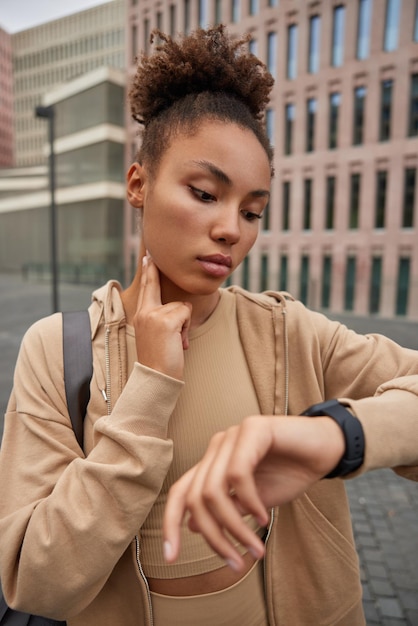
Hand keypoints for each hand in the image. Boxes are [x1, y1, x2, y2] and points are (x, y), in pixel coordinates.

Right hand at [133, 255, 191, 379]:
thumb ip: (164, 318)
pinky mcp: (165, 320)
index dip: (148, 271)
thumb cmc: (161, 360)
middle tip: (150, 254)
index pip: (147, 288)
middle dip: (152, 269)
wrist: (156, 378)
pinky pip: (186, 313)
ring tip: (175, 342)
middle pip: (154, 284)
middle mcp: (144, 312)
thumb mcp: (158, 335)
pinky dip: (187, 329)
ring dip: (184, 324)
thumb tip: (182, 308)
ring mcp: (153, 315)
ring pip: (181, 306)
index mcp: (141, 315)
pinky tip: (178, 343)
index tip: (148, 256)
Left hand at [163, 415, 344, 570]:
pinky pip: (238, 474)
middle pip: (196, 498)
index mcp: (214, 462)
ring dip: (234, 527)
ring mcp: (233, 435)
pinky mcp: (253, 428)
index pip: (181, 492)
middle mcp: (218, 446)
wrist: (326, 449)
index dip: (170, 524)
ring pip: (213, 489)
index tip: (170, 558)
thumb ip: (228, 510)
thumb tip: (192, 526)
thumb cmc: (291, 472)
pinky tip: (264, 516)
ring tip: (255, 547)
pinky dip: (249, 502)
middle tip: (236, 562)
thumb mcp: (255, 502)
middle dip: (214, 536)